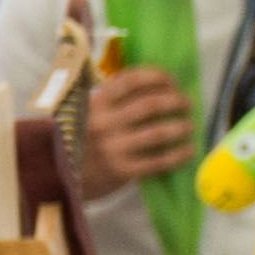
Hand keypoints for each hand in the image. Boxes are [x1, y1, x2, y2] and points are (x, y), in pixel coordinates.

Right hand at [82, 61, 195, 193]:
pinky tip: (188, 150)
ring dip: (181, 127)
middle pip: (151, 104)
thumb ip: (115, 97)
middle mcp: (103, 123)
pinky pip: (158, 161)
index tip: (171, 81)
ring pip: (158, 132)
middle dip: (176, 101)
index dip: (157, 77)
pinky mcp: (121, 170)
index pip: (131, 80)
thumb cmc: (87, 140)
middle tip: (186, 103)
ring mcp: (112, 148)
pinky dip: (179, 155)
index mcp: (96, 104)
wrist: (65, 178)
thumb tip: (160, 83)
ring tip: (189, 126)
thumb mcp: (91, 112)